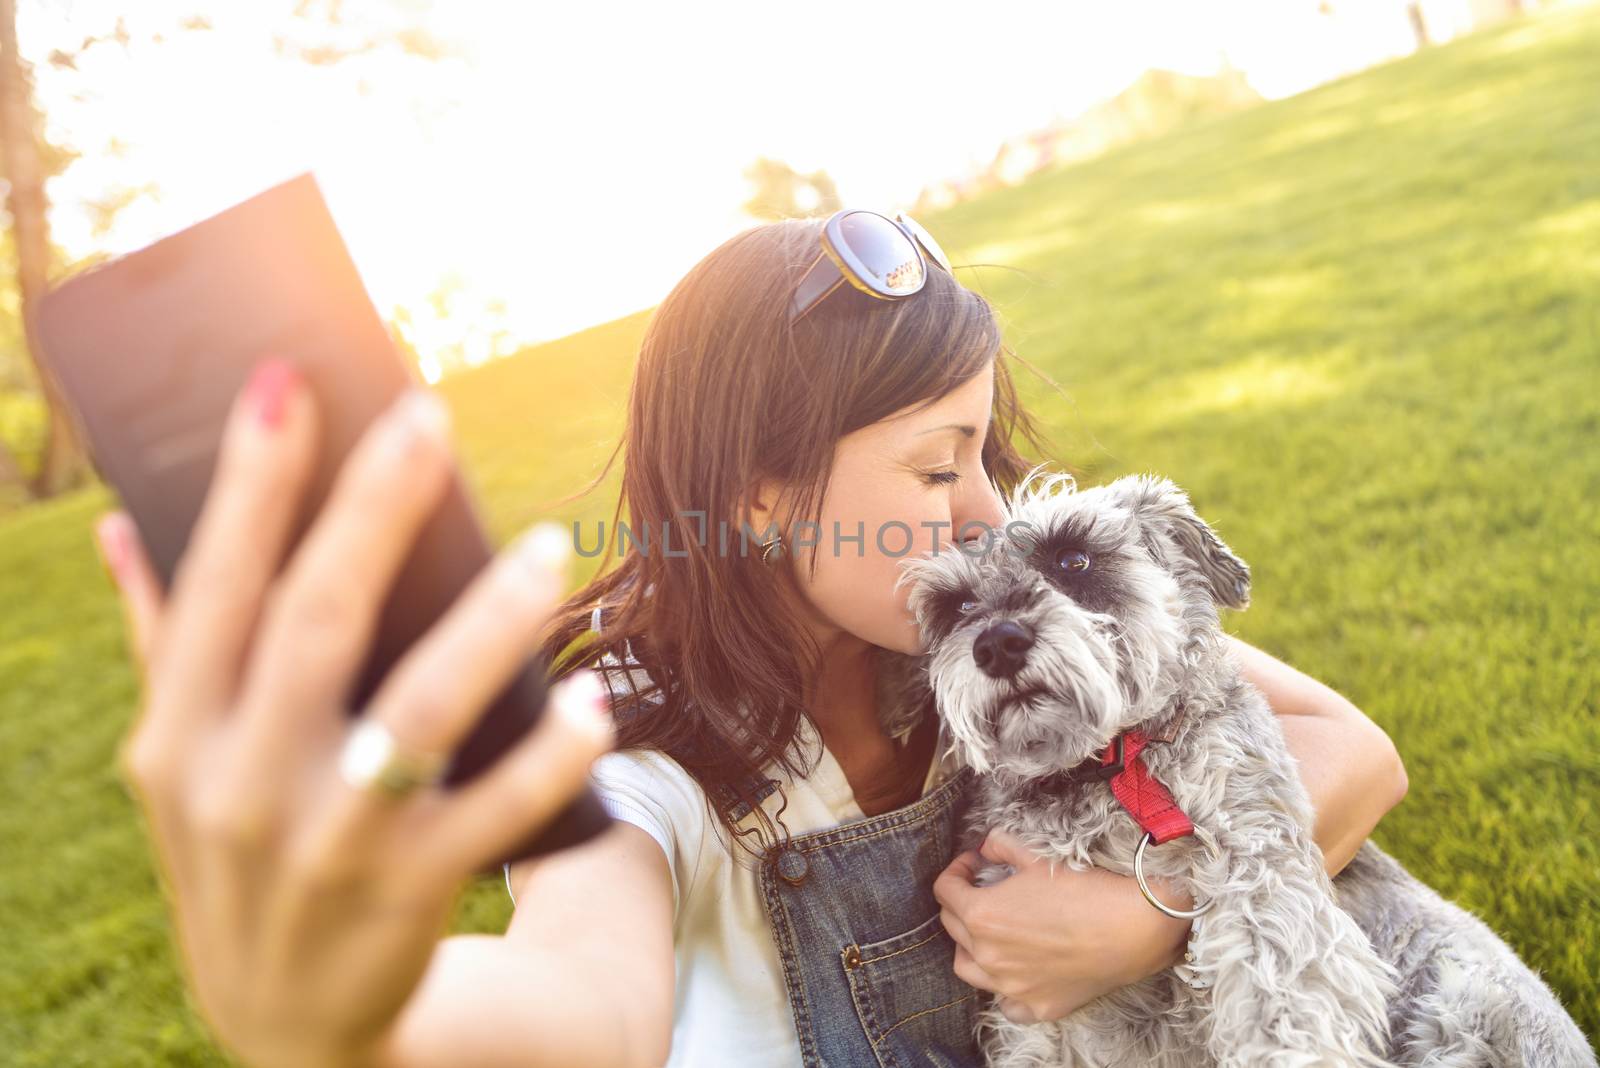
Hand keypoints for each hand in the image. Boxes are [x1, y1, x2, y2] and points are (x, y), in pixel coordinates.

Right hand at [94, 359, 615, 1067]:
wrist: (285, 1020)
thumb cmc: (238, 847)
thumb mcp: (176, 762)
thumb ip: (162, 641)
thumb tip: (124, 522)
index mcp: (179, 733)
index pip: (215, 587)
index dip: (249, 484)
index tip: (286, 380)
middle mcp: (240, 782)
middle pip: (316, 623)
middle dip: (373, 512)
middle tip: (431, 416)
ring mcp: (326, 841)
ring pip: (417, 712)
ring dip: (486, 623)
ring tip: (548, 547)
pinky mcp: (408, 891)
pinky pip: (492, 814)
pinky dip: (546, 761)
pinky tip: (593, 704)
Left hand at [933, 827, 1192, 1024]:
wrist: (1133, 927)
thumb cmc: (1085, 888)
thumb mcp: (1038, 856)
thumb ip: (1002, 846)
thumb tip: (987, 846)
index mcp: (982, 915)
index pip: (945, 890)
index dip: (958, 870)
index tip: (974, 863)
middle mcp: (988, 956)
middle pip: (953, 926)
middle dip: (963, 902)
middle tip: (984, 889)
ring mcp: (1010, 987)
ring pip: (968, 967)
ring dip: (971, 946)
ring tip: (992, 931)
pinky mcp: (1036, 1006)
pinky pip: (1005, 1004)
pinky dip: (1003, 988)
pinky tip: (1017, 971)